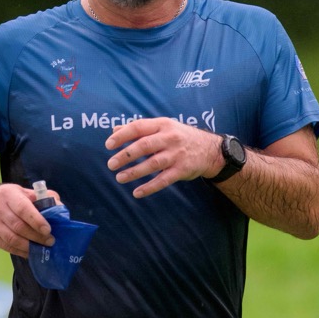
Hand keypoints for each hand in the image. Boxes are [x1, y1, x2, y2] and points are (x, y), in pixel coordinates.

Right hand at [0, 183, 55, 257]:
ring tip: (42, 248)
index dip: (36, 220)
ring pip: (12, 239)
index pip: (22, 209)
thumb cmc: (9, 197)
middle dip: (36, 236)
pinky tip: (30, 252)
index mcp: (8, 194)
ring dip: (29, 246)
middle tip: (50, 241)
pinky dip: (21, 251)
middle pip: (18, 226)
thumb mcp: (24, 191)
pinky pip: (7, 247)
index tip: (48, 230)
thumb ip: (43, 198)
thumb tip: (59, 209)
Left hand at [105, 118, 223, 197]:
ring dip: (134, 172)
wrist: (210, 149)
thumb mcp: (162, 127)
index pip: (138, 127)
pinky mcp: (182, 170)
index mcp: (162, 124)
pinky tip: (137, 192)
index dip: (122, 136)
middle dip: (125, 155)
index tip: (108, 145)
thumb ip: (139, 129)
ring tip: (119, 178)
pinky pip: (164, 180)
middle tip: (111, 164)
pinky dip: (150, 187)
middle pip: (144, 146)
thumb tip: (115, 130)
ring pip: (153, 164)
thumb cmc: (180, 137)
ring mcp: (177, 155)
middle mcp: (170, 138)